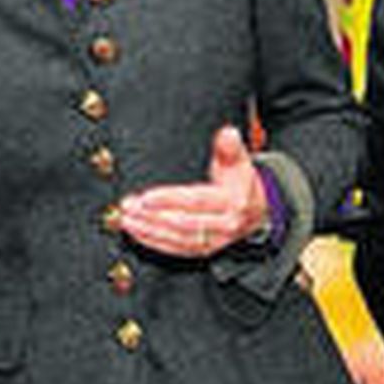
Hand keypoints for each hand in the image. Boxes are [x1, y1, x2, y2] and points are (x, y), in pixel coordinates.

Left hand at [116, 126, 266, 258]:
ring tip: (127, 220)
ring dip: (149, 230)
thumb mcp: (239, 161)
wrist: (257, 209)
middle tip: (128, 207)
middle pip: (182, 223)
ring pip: (177, 239)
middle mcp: (224, 225)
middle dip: (152, 216)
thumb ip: (230, 148)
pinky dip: (155, 242)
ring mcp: (214, 240)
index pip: (196, 201)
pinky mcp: (204, 249)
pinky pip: (177, 249)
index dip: (169, 200)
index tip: (146, 197)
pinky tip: (137, 233)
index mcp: (232, 202)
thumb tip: (228, 134)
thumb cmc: (241, 182)